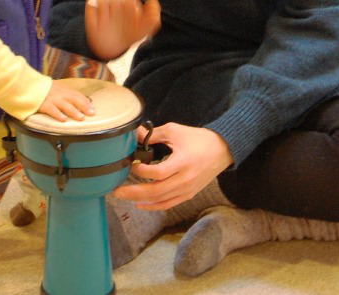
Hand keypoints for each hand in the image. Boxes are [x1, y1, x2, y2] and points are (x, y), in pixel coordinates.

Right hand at [37, 82, 95, 121]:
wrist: (30, 86)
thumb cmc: (45, 90)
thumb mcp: (58, 88)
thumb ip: (68, 94)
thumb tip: (82, 101)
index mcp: (63, 89)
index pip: (77, 95)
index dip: (86, 101)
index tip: (93, 108)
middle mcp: (59, 94)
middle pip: (74, 99)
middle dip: (83, 106)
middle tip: (91, 113)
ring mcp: (52, 99)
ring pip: (65, 105)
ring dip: (74, 111)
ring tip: (81, 118)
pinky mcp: (44, 104)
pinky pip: (52, 110)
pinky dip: (58, 114)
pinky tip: (64, 120)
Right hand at [85, 0, 160, 59]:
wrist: (114, 49)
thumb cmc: (131, 35)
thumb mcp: (145, 28)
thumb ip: (152, 17)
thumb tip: (152, 0)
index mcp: (127, 2)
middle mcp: (114, 4)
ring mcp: (103, 11)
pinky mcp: (92, 20)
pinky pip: (91, 10)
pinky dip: (91, 4)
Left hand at [113, 122, 232, 210]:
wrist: (222, 150)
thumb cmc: (198, 139)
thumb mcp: (175, 131)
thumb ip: (154, 134)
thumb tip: (135, 134)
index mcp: (182, 162)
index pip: (157, 173)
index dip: (141, 171)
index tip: (131, 164)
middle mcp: (185, 179)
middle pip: (155, 191)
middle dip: (133, 192)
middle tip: (116, 191)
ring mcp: (187, 189)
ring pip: (160, 200)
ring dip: (140, 199)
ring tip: (124, 195)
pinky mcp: (188, 194)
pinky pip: (168, 204)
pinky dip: (153, 206)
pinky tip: (140, 204)